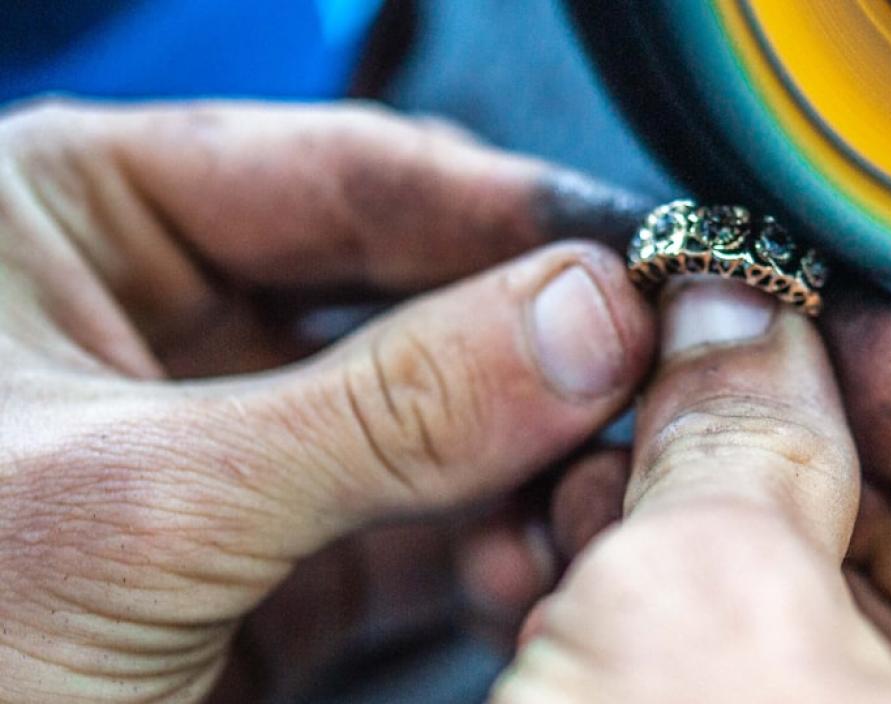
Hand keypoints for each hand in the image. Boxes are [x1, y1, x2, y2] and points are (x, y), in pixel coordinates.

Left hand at [0, 101, 654, 702]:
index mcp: (73, 219)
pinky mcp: (266, 564)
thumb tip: (585, 319)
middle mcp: (158, 318)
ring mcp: (224, 445)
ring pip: (425, 416)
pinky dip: (489, 543)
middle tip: (644, 366)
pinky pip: (414, 524)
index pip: (339, 170)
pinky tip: (536, 556)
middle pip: (401, 292)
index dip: (500, 208)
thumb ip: (381, 408)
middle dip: (525, 345)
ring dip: (522, 454)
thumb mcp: (145, 503)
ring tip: (599, 480)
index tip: (633, 248)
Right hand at [493, 283, 890, 702]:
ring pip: (874, 656)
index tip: (833, 316)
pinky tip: (595, 570)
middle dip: (817, 454)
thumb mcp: (708, 609)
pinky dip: (712, 642)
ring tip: (617, 466)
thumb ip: (745, 436)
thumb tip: (736, 323)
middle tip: (710, 375)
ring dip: (738, 542)